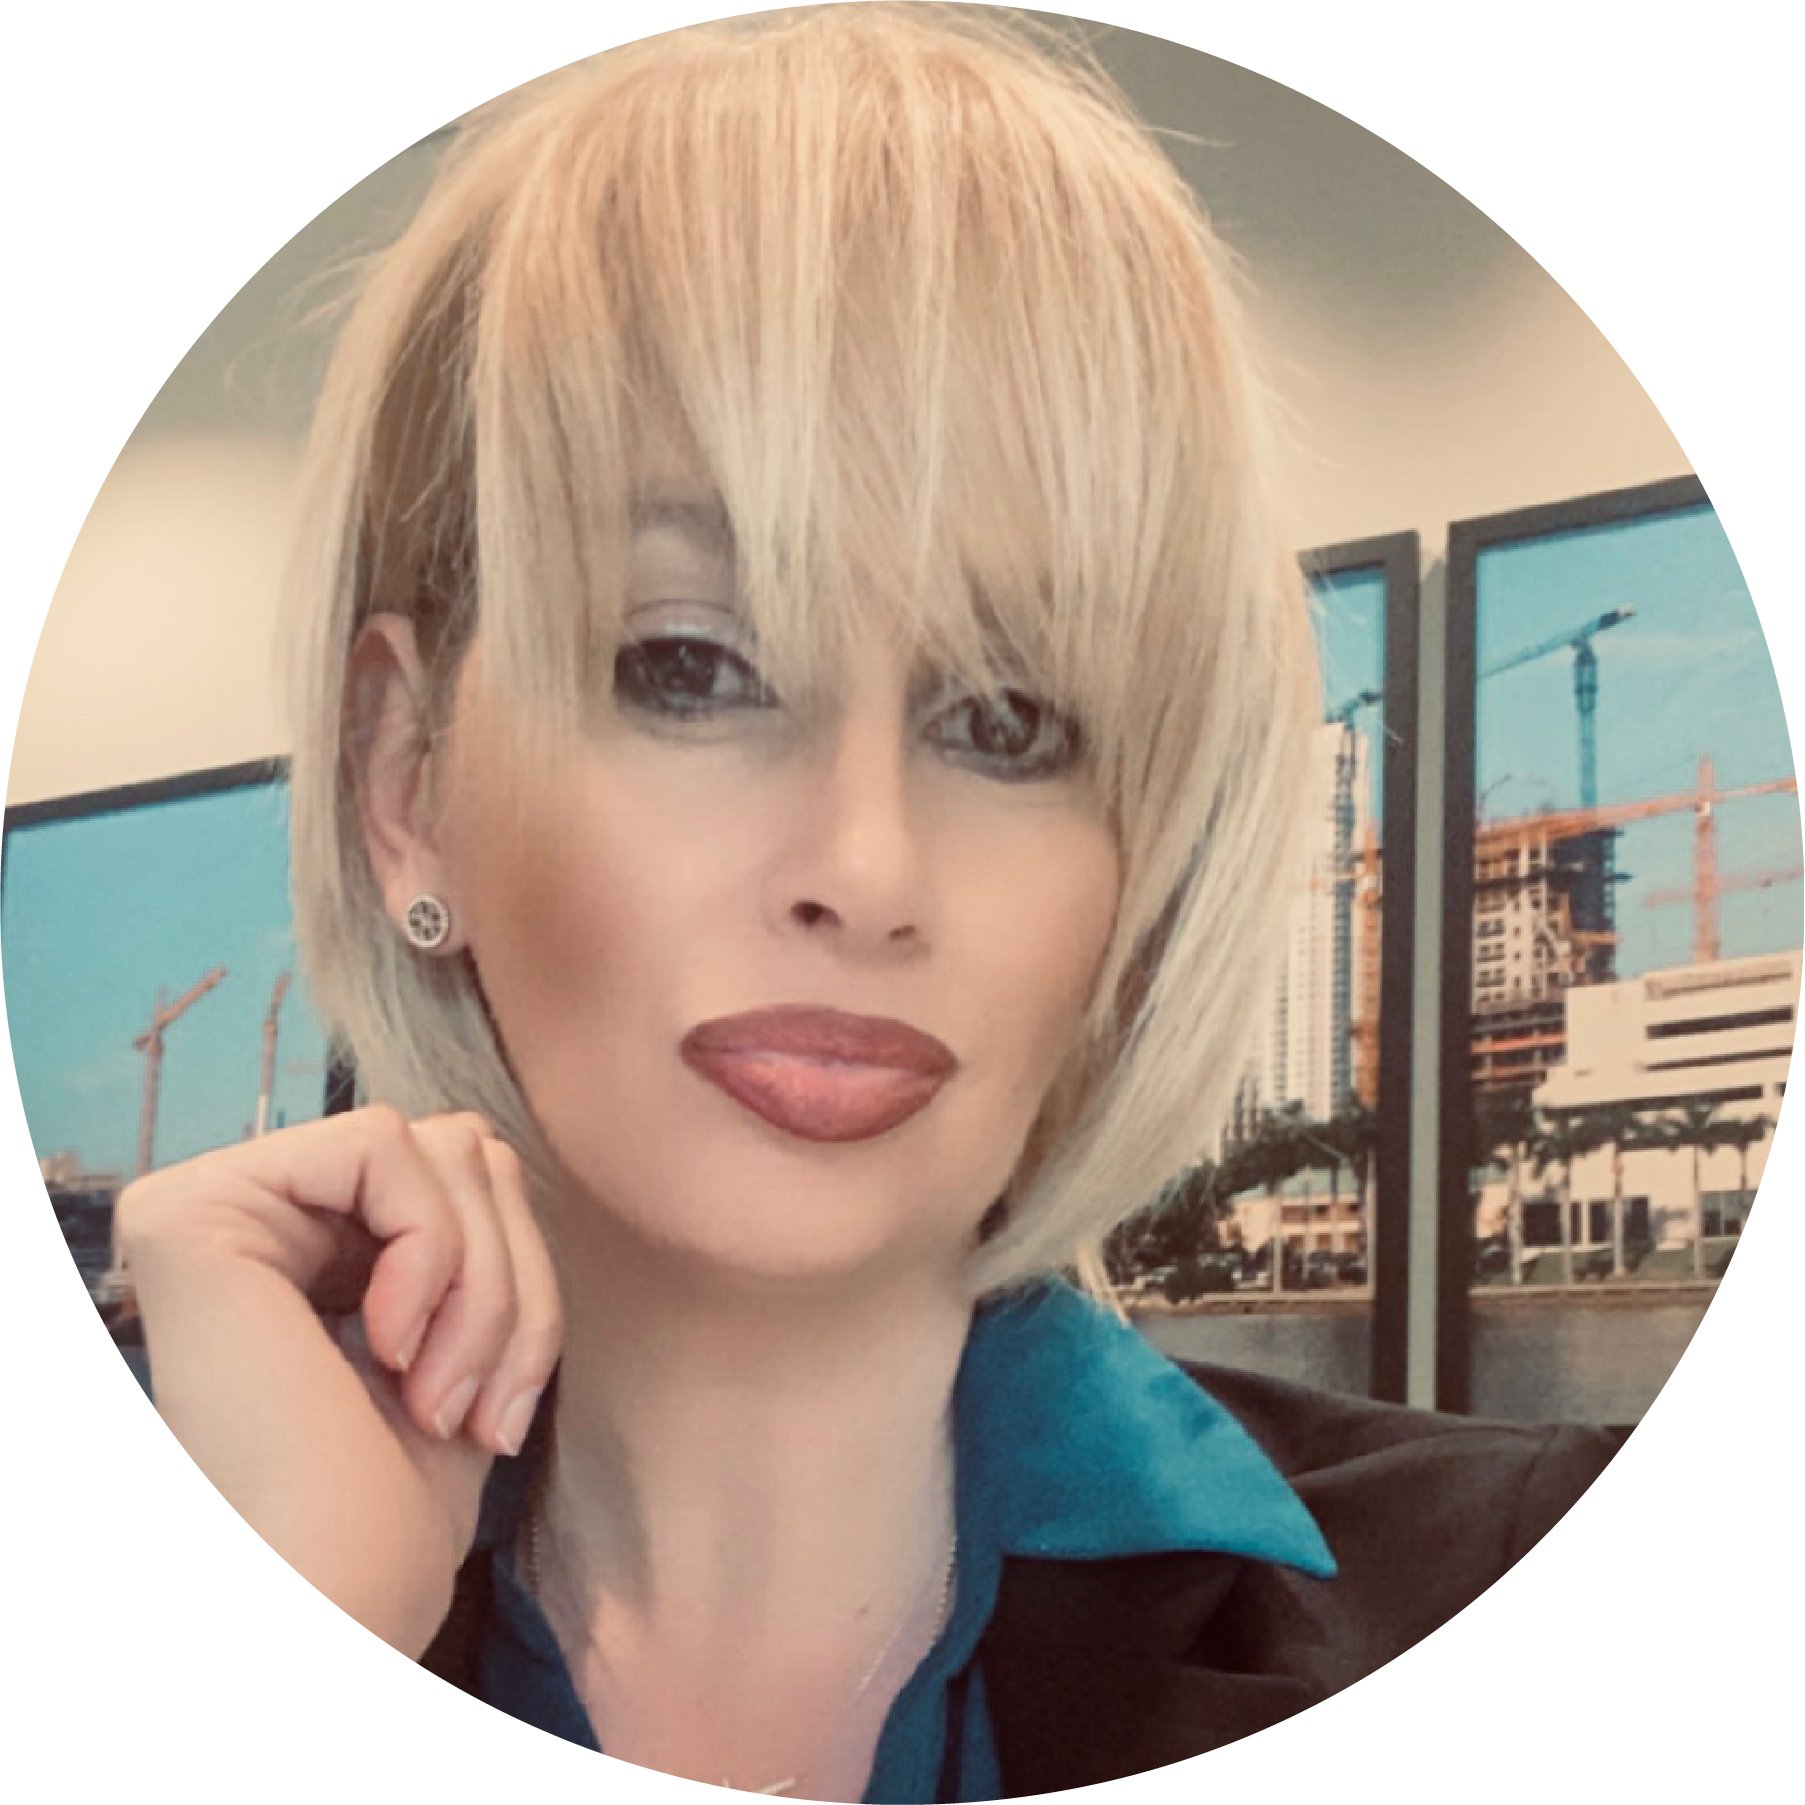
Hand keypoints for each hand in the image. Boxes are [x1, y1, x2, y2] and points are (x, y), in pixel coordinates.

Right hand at [114, 1106, 561, 1655]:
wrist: (331, 1602)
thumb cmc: (393, 1512)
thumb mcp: (464, 1340)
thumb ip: (466, 1231)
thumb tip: (488, 1141)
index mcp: (306, 1250)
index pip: (469, 1178)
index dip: (525, 1283)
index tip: (496, 1420)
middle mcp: (250, 1219)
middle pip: (465, 1150)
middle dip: (513, 1283)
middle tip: (474, 1412)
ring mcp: (212, 1209)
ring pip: (439, 1143)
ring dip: (482, 1283)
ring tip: (433, 1396)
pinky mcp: (191, 1211)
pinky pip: (379, 1143)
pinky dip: (429, 1249)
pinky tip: (383, 1349)